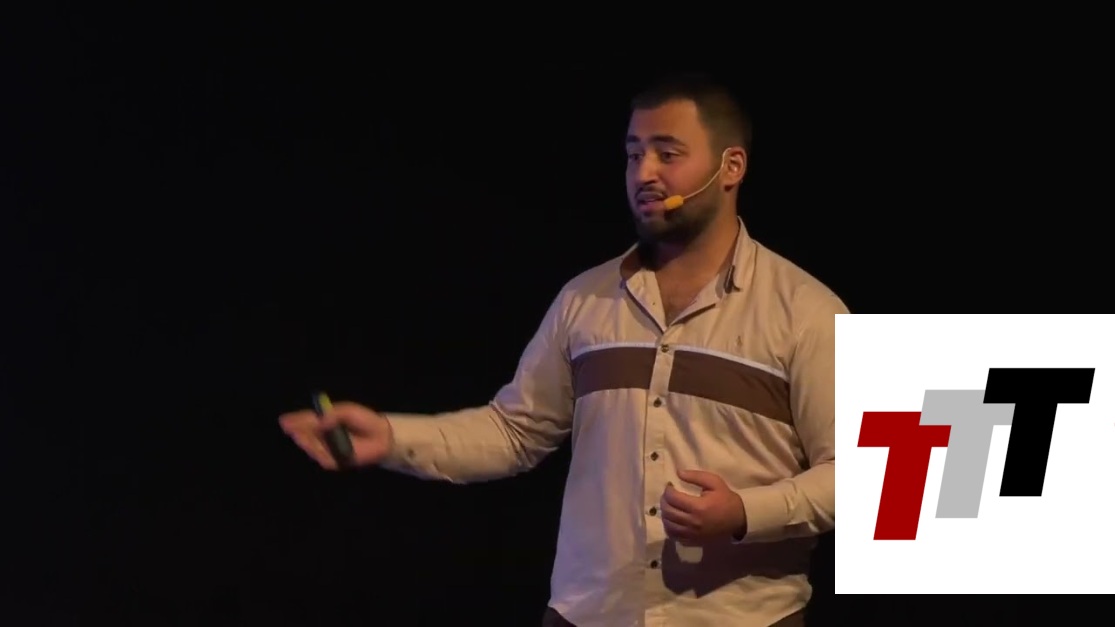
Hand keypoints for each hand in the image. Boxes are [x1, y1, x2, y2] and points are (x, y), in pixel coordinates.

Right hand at [279, 401, 393, 469]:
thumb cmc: (364, 420)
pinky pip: (323, 458)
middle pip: (304, 436)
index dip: (294, 421)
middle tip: (295, 428)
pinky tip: (324, 447)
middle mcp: (322, 437)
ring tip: (313, 435)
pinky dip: (322, 452)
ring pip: (310, 447)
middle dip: (298, 432)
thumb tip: (319, 422)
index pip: (304, 421)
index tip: (284, 420)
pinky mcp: (334, 461)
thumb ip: (332, 415)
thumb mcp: (347, 411)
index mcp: (323, 422)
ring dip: (309, 442)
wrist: (381, 435)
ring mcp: (326, 450)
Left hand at [660, 469, 746, 542]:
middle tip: (667, 495)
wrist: (738, 519)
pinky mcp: (693, 541)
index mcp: (698, 507)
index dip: (668, 490)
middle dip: (664, 501)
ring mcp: (692, 533)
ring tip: (669, 506)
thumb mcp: (714, 482)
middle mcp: (693, 522)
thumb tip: (678, 473)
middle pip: (668, 511)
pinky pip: (674, 536)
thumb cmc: (726, 499)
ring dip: (664, 514)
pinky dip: (668, 527)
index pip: (673, 498)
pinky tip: (671, 520)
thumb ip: (695, 476)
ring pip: (668, 524)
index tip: (670, 486)